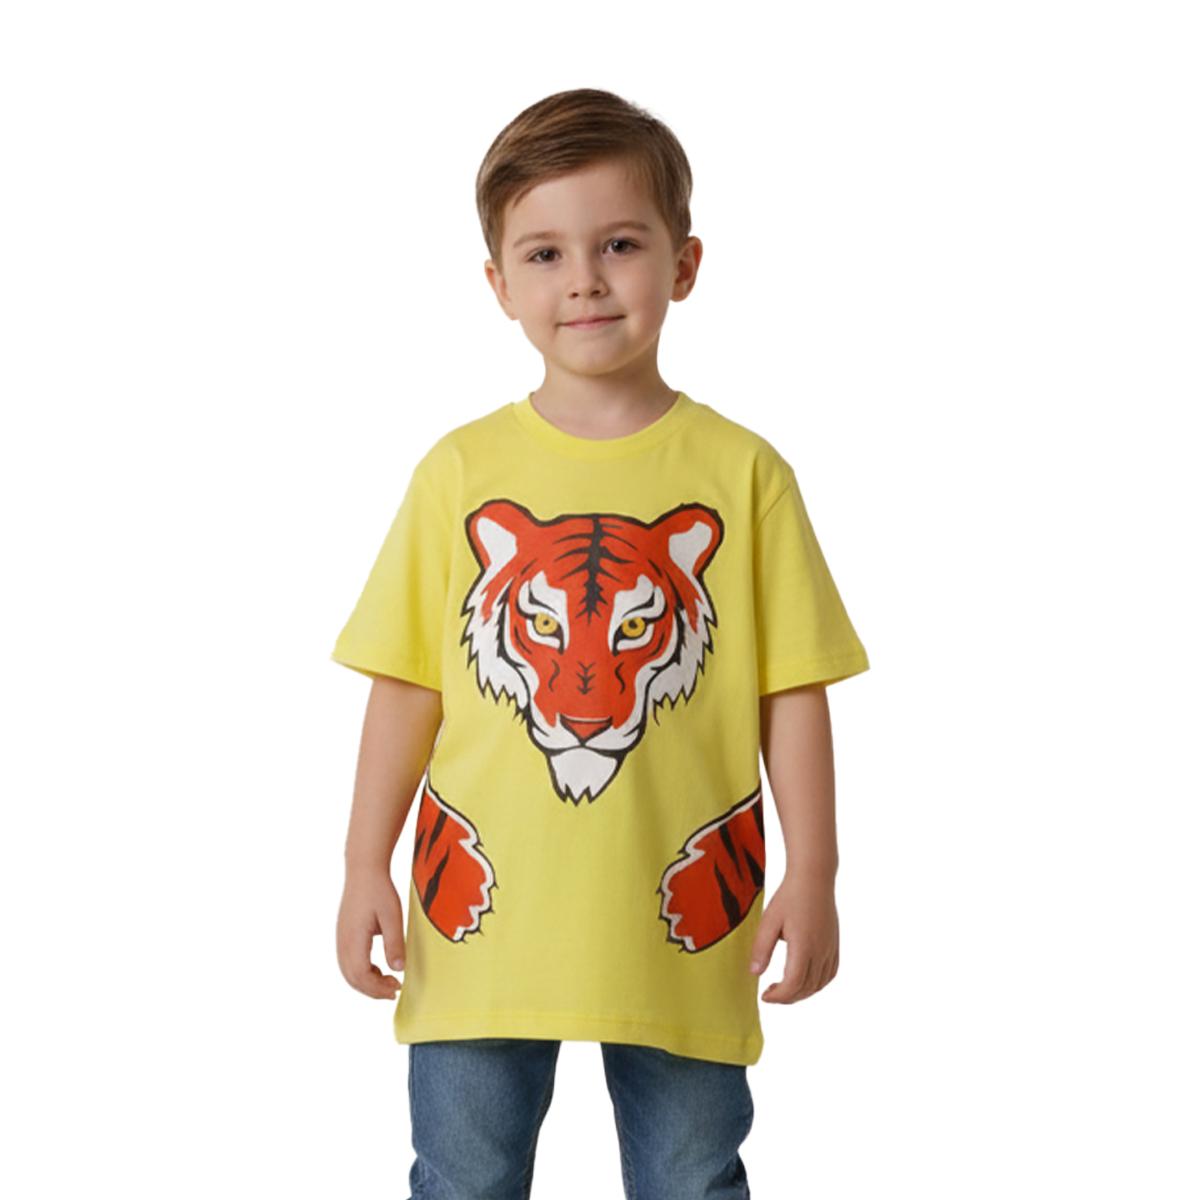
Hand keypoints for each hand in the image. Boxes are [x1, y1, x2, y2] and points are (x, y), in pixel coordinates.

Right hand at [336, 867, 406, 998]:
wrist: (363, 871)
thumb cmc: (379, 891)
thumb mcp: (392, 916)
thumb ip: (394, 943)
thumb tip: (398, 969)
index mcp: (353, 939)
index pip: (361, 976)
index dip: (378, 988)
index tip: (396, 988)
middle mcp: (342, 942)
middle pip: (352, 978)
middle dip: (373, 990)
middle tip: (394, 990)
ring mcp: (340, 939)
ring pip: (348, 972)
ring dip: (366, 982)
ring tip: (387, 982)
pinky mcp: (343, 936)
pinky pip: (348, 963)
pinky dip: (361, 973)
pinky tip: (377, 969)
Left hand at [747, 874, 838, 1003]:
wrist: (813, 878)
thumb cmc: (789, 897)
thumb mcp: (769, 921)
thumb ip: (761, 948)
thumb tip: (755, 973)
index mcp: (804, 945)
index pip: (794, 983)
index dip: (779, 996)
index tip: (764, 996)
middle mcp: (821, 950)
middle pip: (807, 987)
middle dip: (788, 997)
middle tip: (770, 994)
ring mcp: (831, 948)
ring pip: (820, 984)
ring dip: (802, 993)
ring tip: (785, 989)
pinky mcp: (835, 944)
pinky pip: (830, 973)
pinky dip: (817, 984)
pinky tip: (804, 980)